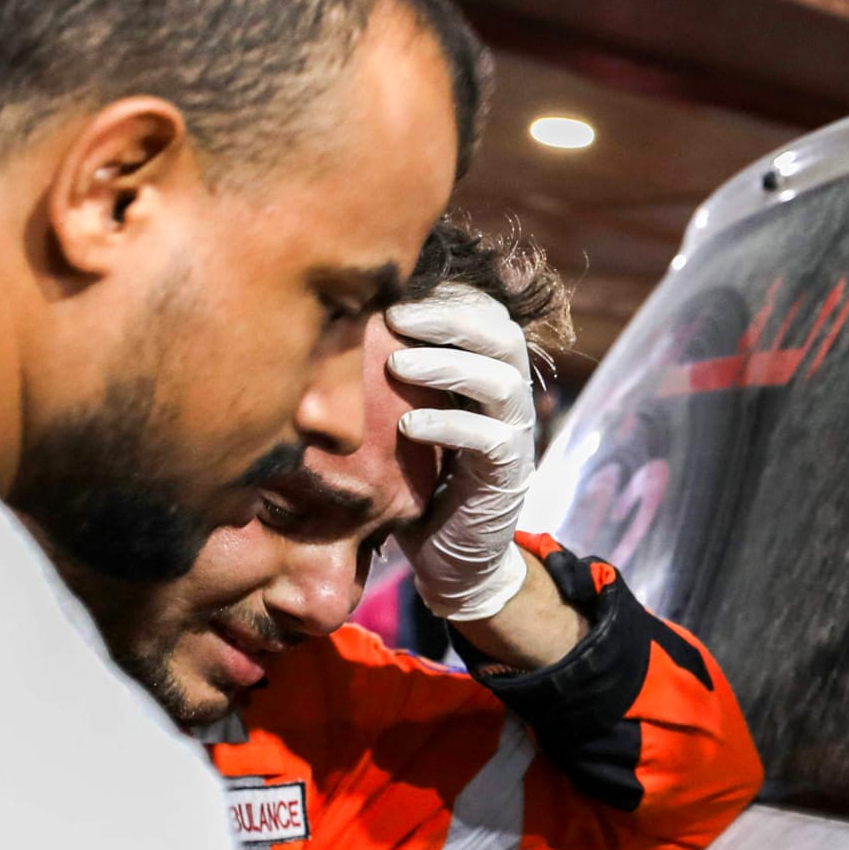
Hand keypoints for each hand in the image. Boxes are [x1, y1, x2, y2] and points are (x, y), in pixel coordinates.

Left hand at [385, 285, 536, 623]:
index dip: (450, 296)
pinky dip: (448, 426)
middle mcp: (510, 399)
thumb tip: (332, 323)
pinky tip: (407, 426)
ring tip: (397, 364)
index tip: (397, 289)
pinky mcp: (509, 477)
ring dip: (447, 365)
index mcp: (488, 375)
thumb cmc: (416, 482)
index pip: (487, 314)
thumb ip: (391, 378)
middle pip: (502, 335)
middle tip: (397, 315)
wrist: (453, 560)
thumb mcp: (402, 419)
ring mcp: (515, 437)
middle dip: (449, 318)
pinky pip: (490, 440)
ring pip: (501, 382)